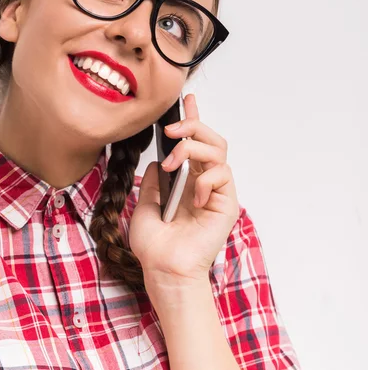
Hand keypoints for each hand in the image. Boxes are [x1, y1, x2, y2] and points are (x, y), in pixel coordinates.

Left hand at [129, 94, 239, 288]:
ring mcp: (216, 192)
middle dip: (192, 126)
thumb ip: (154, 180)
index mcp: (185, 182)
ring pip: (217, 151)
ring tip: (173, 161)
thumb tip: (159, 160)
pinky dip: (205, 179)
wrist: (163, 268)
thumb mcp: (143, 204)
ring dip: (192, 148)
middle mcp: (203, 183)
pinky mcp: (227, 203)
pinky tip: (194, 196)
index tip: (188, 100)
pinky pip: (223, 174)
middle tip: (172, 129)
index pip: (192, 145)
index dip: (193, 121)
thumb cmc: (154, 244)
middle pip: (210, 140)